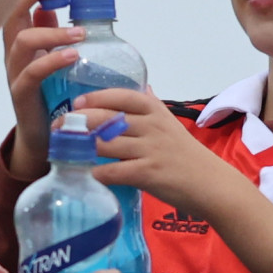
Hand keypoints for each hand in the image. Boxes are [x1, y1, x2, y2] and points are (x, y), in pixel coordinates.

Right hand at [0, 0, 79, 177]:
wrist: (41, 136)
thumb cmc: (49, 94)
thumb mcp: (50, 58)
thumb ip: (50, 34)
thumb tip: (56, 7)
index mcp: (20, 43)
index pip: (16, 7)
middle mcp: (13, 55)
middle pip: (11, 16)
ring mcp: (15, 73)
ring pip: (22, 41)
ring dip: (51, 31)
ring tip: (79, 32)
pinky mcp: (22, 94)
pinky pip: (31, 72)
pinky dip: (52, 60)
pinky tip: (72, 55)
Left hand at [77, 87, 272, 272]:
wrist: (211, 184)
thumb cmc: (187, 155)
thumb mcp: (172, 124)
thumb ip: (154, 106)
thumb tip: (144, 87)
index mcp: (155, 111)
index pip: (121, 96)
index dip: (96, 98)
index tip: (78, 102)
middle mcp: (152, 126)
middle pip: (107, 118)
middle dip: (80, 121)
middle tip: (62, 126)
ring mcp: (150, 149)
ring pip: (106, 143)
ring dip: (84, 147)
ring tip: (69, 150)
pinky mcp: (149, 173)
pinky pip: (115, 171)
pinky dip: (99, 173)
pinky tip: (91, 174)